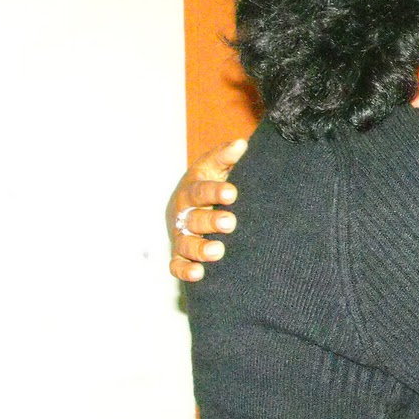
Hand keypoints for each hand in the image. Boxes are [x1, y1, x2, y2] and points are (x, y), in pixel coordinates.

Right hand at [167, 138, 246, 281]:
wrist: (192, 205)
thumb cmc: (211, 185)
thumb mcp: (216, 168)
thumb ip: (226, 157)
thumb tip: (241, 144)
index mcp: (193, 189)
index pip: (201, 189)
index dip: (215, 191)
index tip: (232, 193)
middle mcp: (184, 213)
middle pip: (194, 218)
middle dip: (211, 221)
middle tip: (230, 223)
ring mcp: (180, 235)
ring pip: (186, 243)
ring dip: (200, 248)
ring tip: (218, 251)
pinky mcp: (179, 255)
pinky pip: (177, 265)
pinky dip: (185, 270)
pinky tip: (198, 274)